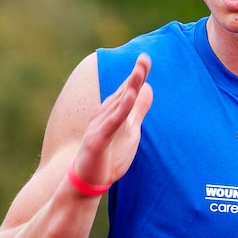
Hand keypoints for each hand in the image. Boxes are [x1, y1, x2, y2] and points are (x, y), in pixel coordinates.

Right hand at [72, 53, 152, 186]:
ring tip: (139, 72)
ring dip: (129, 88)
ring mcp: (100, 126)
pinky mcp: (97, 140)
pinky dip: (121, 110)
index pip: (128, 90)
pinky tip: (130, 99)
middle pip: (124, 92)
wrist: (89, 179)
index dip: (137, 74)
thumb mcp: (130, 130)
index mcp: (113, 110)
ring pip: (118, 105)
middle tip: (144, 58)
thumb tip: (148, 87)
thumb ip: (138, 109)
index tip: (146, 58)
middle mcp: (105, 114)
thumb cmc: (109, 154)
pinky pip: (112, 123)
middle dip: (134, 76)